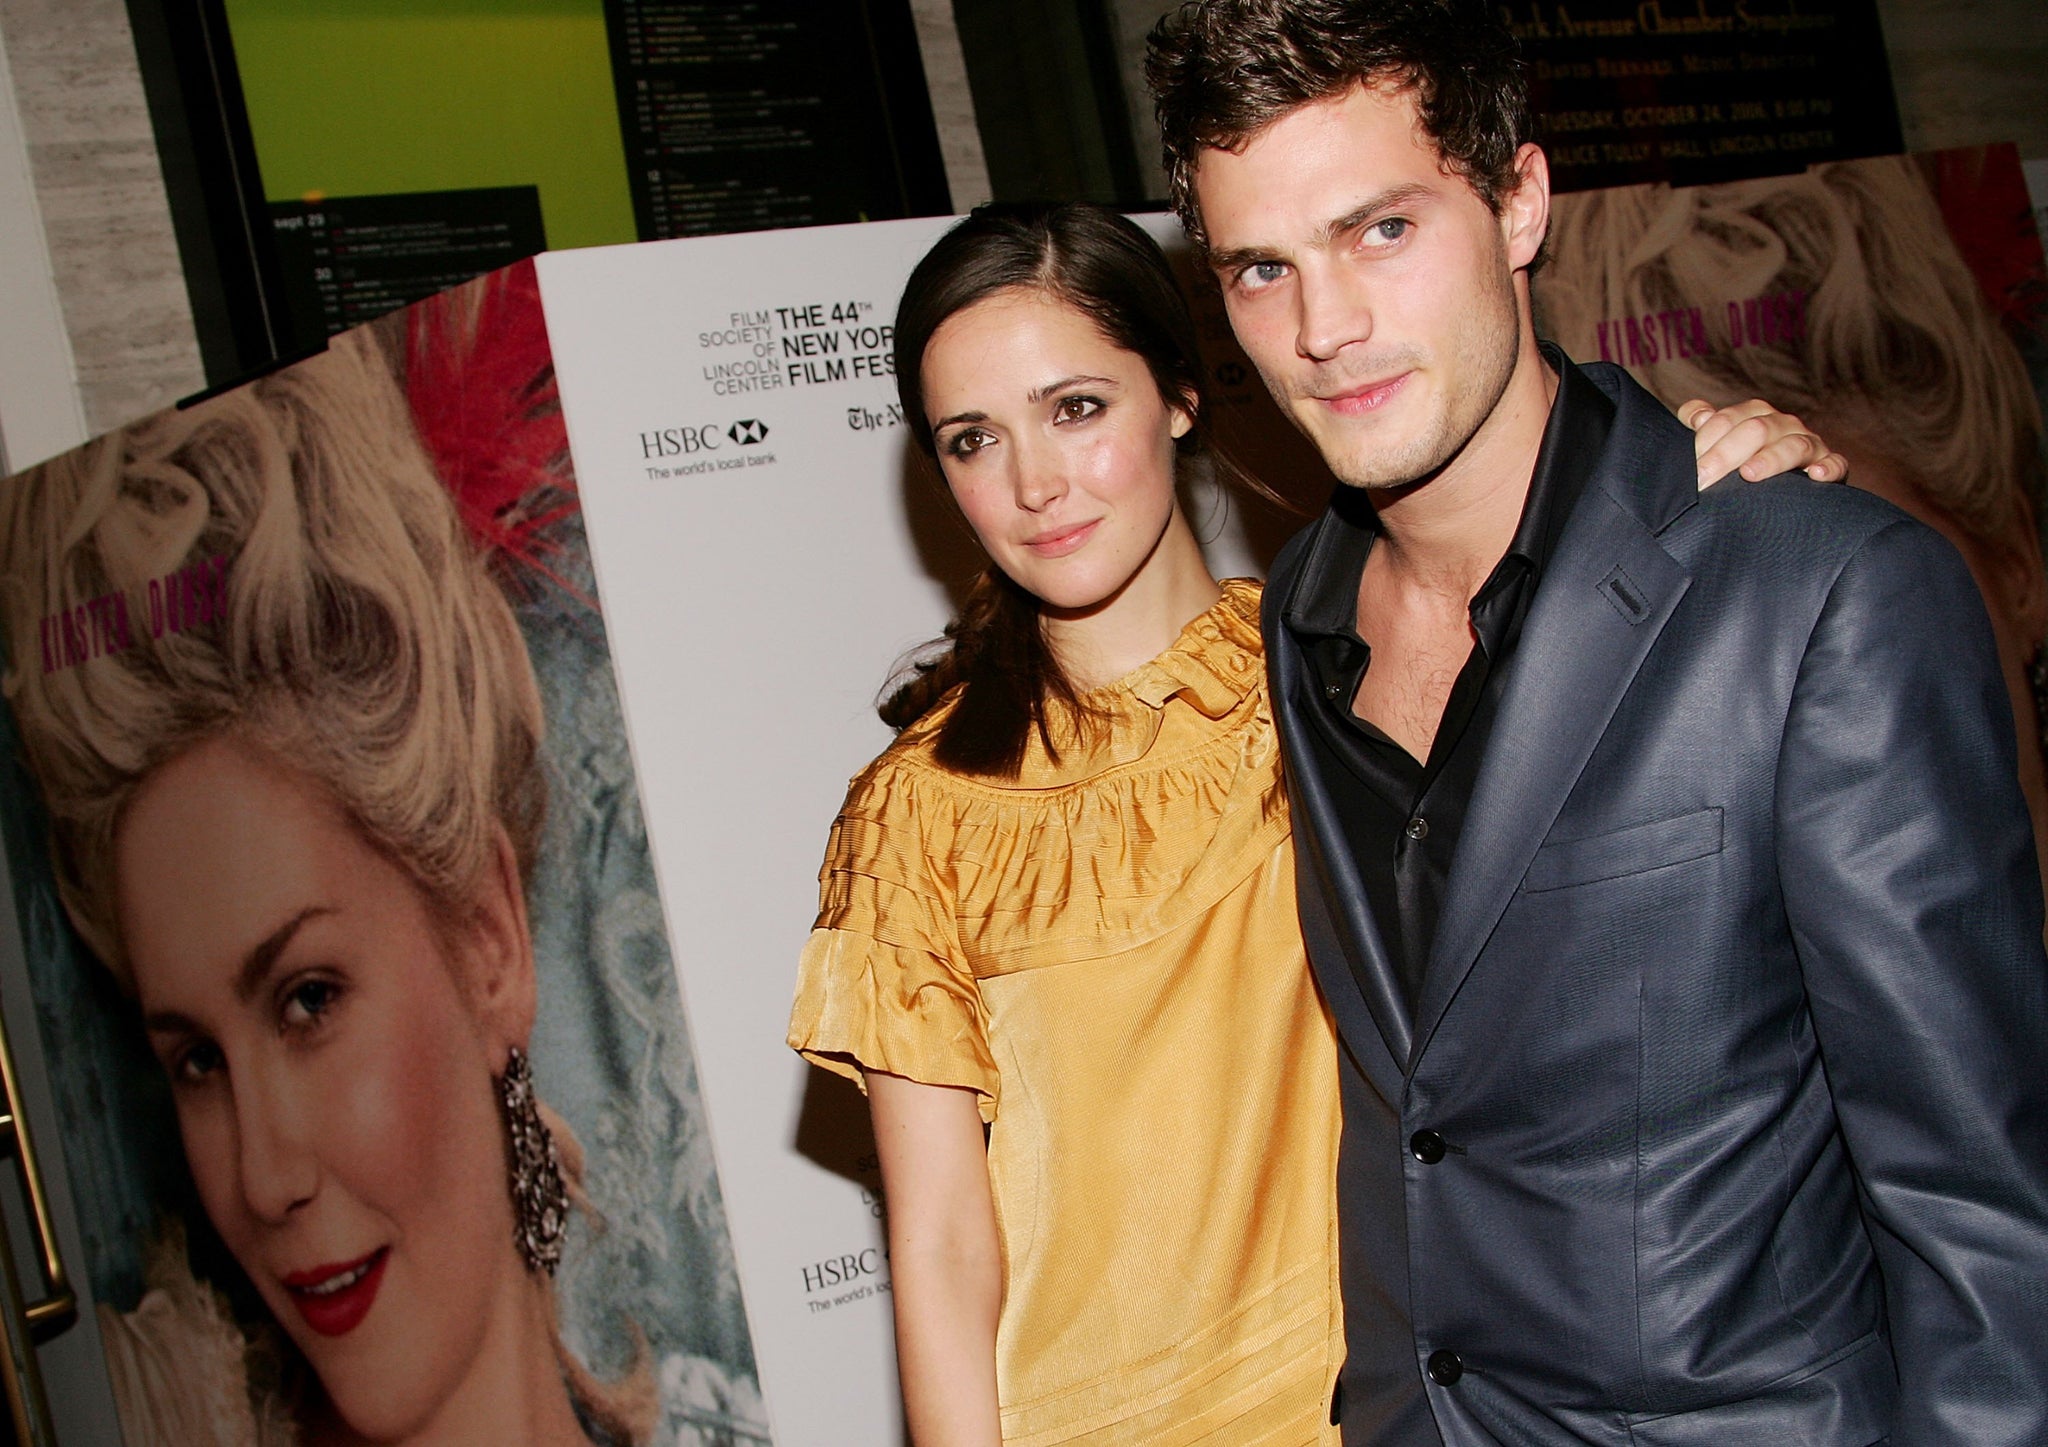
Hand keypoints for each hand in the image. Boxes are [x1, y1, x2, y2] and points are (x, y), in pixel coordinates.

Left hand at [1680, 398, 1847, 488]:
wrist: (1783, 493)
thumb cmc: (1743, 465)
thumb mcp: (1720, 444)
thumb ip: (1706, 427)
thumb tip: (1697, 417)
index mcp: (1755, 416)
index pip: (1727, 420)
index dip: (1705, 440)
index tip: (1687, 468)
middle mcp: (1783, 425)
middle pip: (1756, 430)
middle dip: (1725, 454)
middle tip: (1702, 480)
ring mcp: (1809, 445)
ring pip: (1794, 445)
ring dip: (1771, 459)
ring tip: (1749, 474)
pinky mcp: (1830, 467)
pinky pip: (1835, 464)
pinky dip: (1829, 467)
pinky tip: (1815, 475)